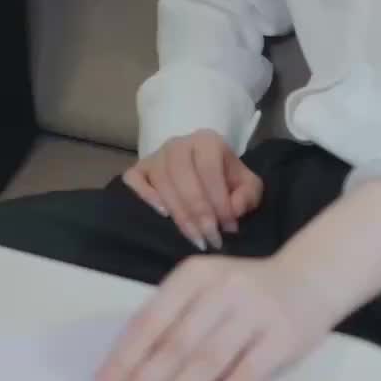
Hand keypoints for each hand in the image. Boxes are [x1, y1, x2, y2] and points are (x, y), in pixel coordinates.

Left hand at [90, 252, 327, 380]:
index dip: (120, 361)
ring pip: (202, 365)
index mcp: (193, 275)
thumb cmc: (244, 292)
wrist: (311, 278)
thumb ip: (172, 320)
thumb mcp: (204, 290)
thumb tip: (124, 374)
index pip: (148, 323)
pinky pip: (243, 378)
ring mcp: (253, 313)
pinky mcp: (281, 339)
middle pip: (171, 348)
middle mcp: (220, 289)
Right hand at [123, 131, 262, 250]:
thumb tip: (232, 210)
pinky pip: (133, 179)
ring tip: (194, 237)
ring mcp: (156, 155)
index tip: (228, 228)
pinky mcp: (139, 169)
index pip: (209, 169)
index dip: (218, 201)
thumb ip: (247, 196)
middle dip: (198, 211)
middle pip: (182, 175)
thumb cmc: (228, 183)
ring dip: (179, 213)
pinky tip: (163, 215)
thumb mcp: (247, 187)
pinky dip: (145, 196)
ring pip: (161, 180)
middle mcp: (178, 144)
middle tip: (210, 238)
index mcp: (207, 141)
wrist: (207, 177)